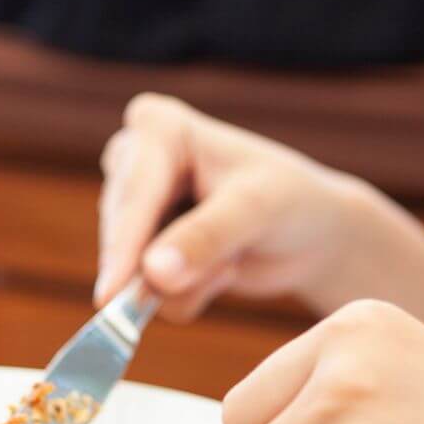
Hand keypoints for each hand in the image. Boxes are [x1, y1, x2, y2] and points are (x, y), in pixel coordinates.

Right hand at [98, 94, 423, 321]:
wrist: (312, 234)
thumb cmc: (291, 201)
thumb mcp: (257, 211)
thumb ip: (205, 239)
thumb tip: (153, 273)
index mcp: (158, 128)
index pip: (134, 193)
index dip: (123, 245)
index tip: (110, 295)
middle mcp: (133, 160)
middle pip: (121, 234)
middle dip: (164, 268)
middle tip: (221, 273)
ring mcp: (133, 208)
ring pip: (129, 271)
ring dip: (185, 282)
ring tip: (233, 258)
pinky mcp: (140, 247)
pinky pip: (142, 294)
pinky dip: (186, 296)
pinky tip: (222, 269)